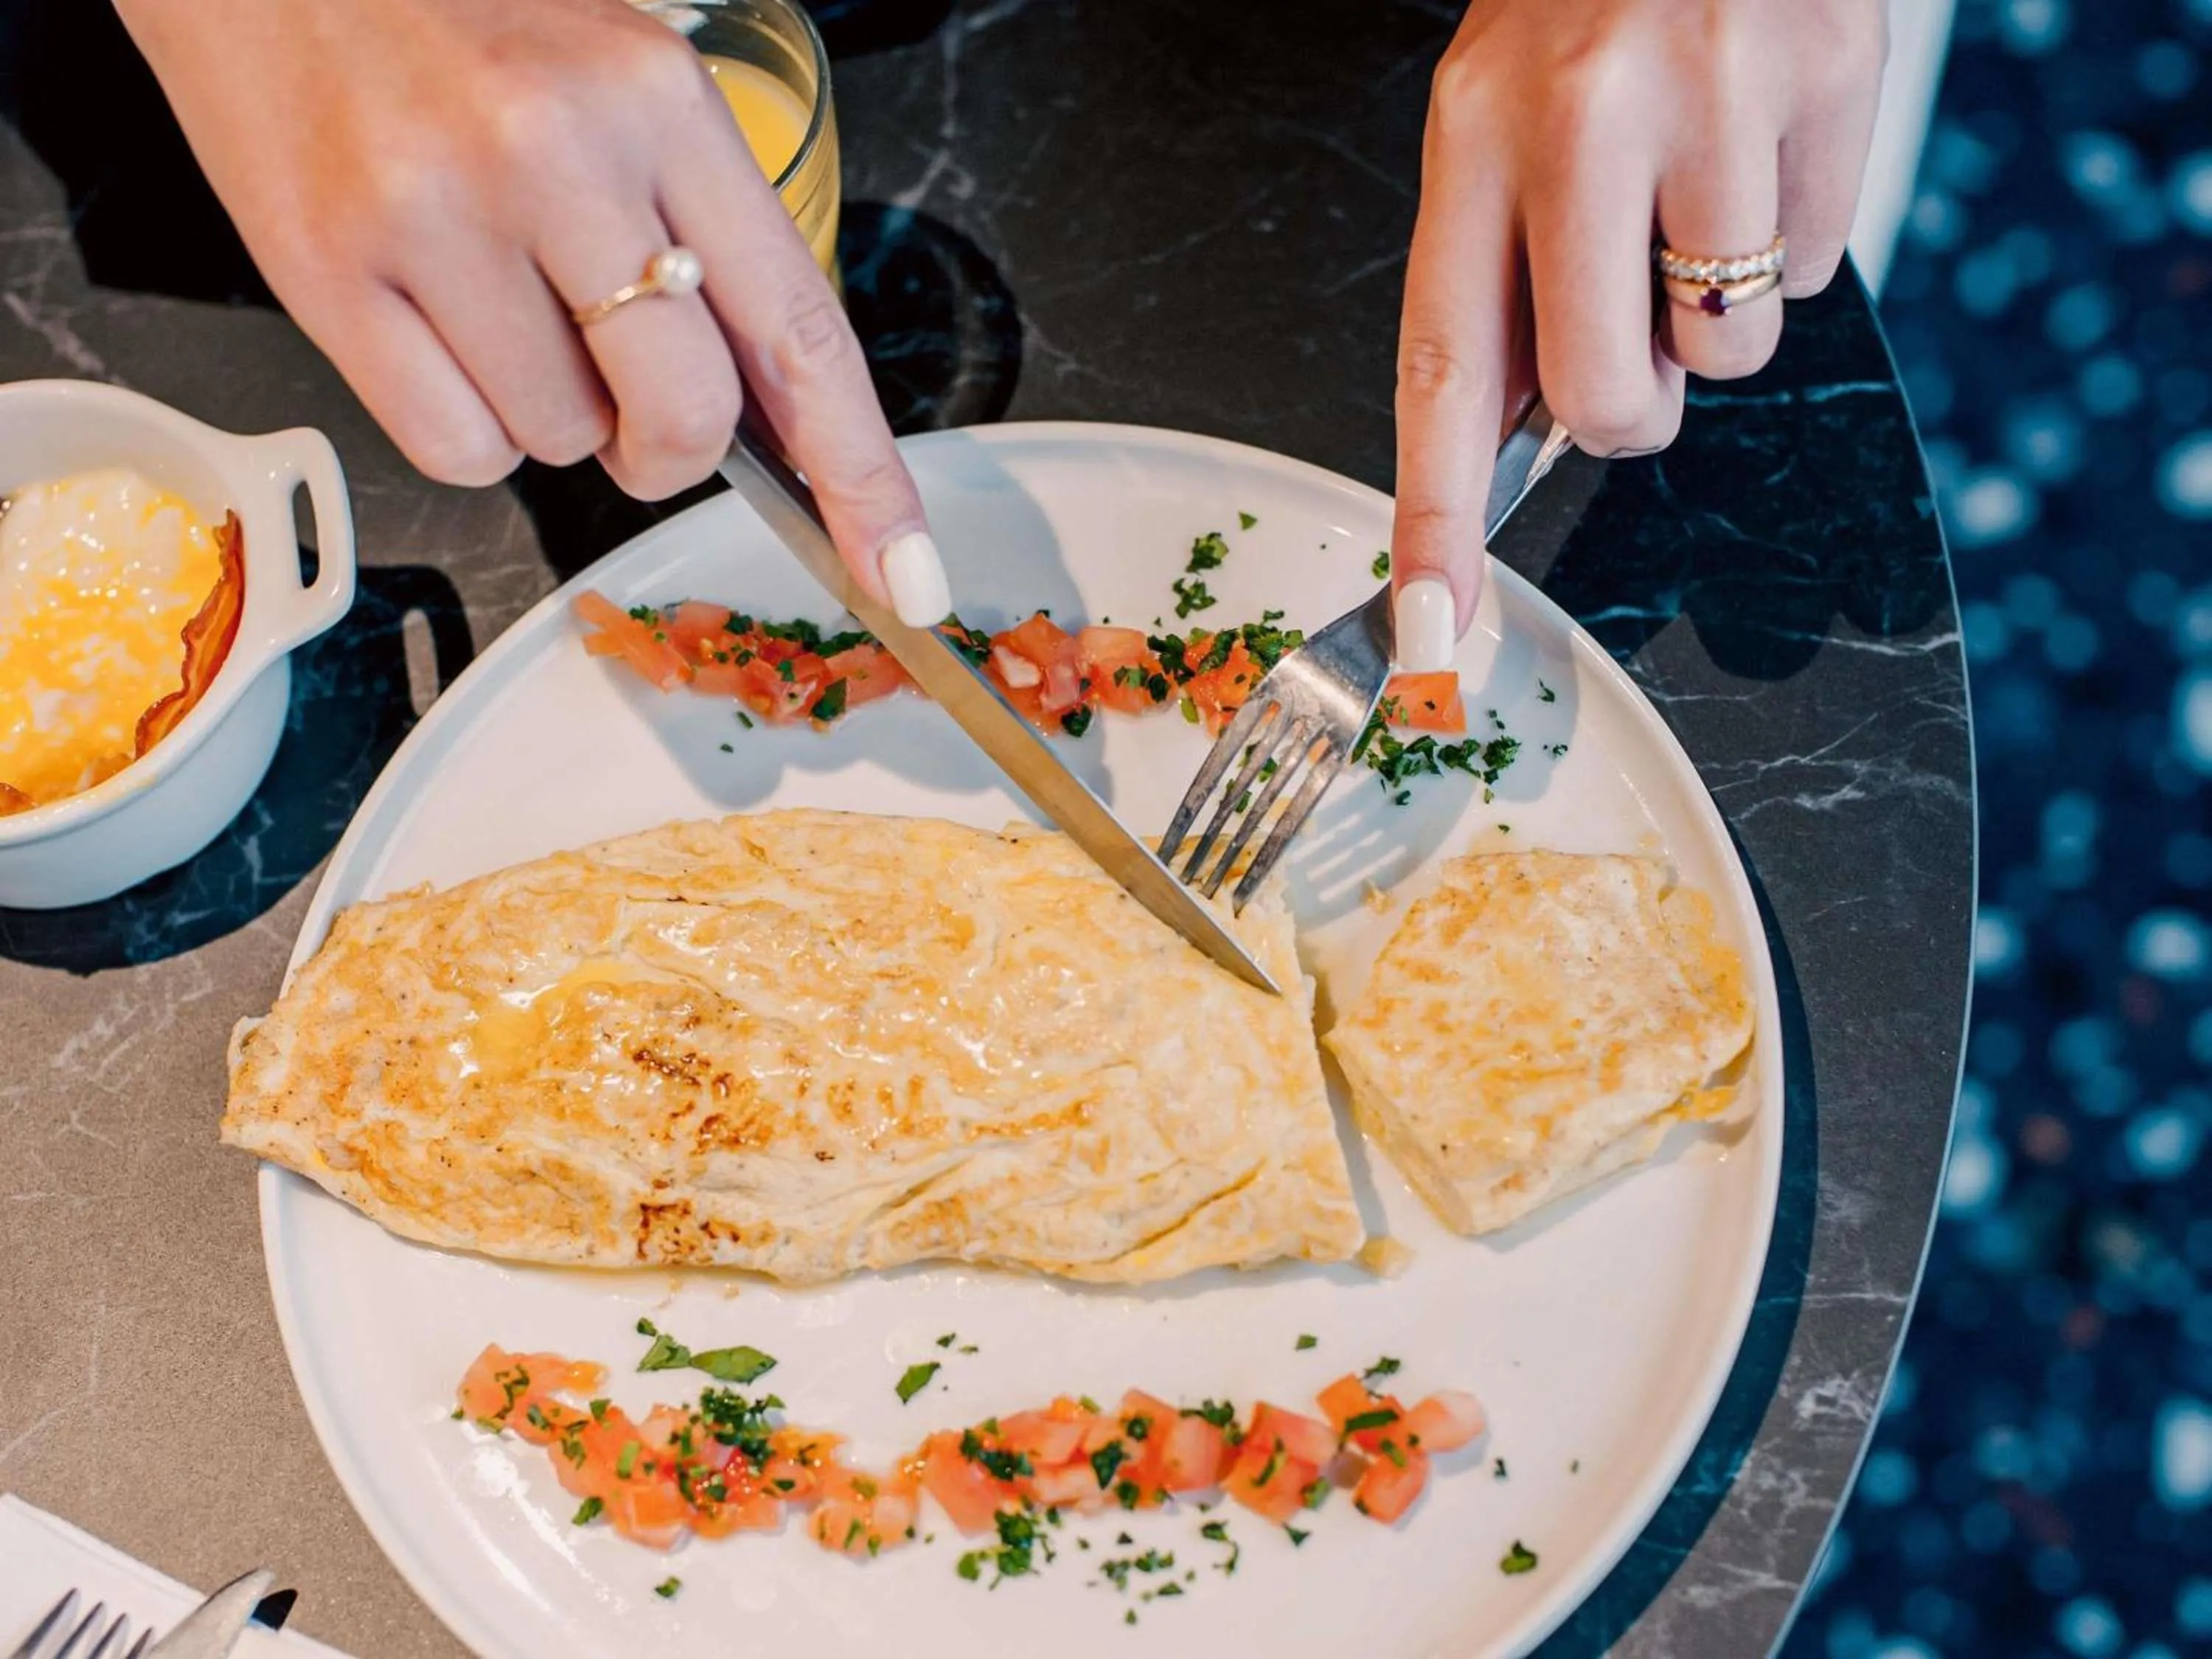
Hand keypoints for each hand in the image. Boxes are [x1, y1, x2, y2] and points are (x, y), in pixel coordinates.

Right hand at [113, 0, 950, 622]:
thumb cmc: (459, 19)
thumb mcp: (620, 80)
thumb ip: (704, 228)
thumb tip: (767, 414)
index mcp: (660, 100)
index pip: (799, 330)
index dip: (862, 471)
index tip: (904, 572)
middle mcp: (558, 155)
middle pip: (687, 417)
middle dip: (672, 451)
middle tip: (633, 409)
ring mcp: (438, 216)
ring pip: (563, 442)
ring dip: (550, 414)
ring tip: (492, 296)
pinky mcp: (331, 273)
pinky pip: (460, 449)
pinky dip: (465, 425)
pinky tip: (433, 325)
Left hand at [1388, 0, 1885, 668]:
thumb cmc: (1594, 10)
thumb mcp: (1502, 119)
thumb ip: (1503, 277)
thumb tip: (1517, 439)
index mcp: (1474, 135)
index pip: (1442, 368)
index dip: (1434, 516)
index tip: (1430, 628)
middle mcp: (1583, 118)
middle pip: (1604, 401)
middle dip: (1628, 409)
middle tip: (1633, 325)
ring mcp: (1714, 97)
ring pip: (1724, 355)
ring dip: (1714, 316)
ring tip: (1697, 192)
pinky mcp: (1830, 81)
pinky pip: (1812, 274)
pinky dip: (1788, 240)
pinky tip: (1759, 148)